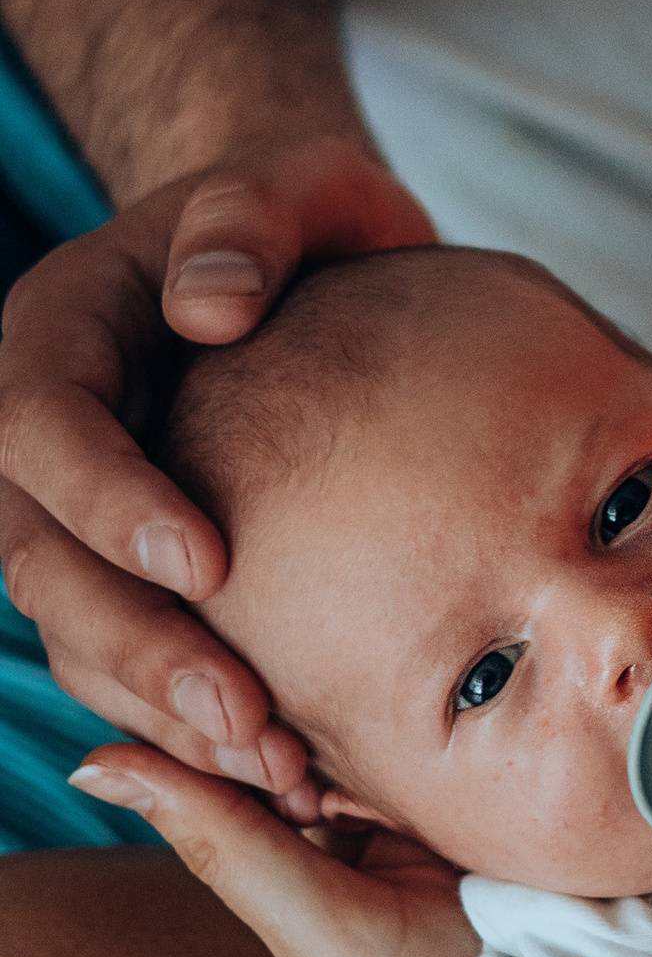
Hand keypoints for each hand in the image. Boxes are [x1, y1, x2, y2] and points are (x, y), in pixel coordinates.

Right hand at [0, 132, 434, 792]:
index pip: (41, 423)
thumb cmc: (305, 221)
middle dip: (136, 644)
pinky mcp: (121, 581)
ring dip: (165, 714)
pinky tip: (294, 776)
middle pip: (40, 559)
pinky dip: (196, 730)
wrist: (310, 275)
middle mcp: (37, 439)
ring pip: (75, 636)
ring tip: (279, 772)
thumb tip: (205, 304)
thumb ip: (253, 212)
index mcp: (55, 333)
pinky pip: (128, 670)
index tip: (207, 562)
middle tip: (244, 713)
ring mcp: (69, 519)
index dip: (108, 499)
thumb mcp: (298, 180)